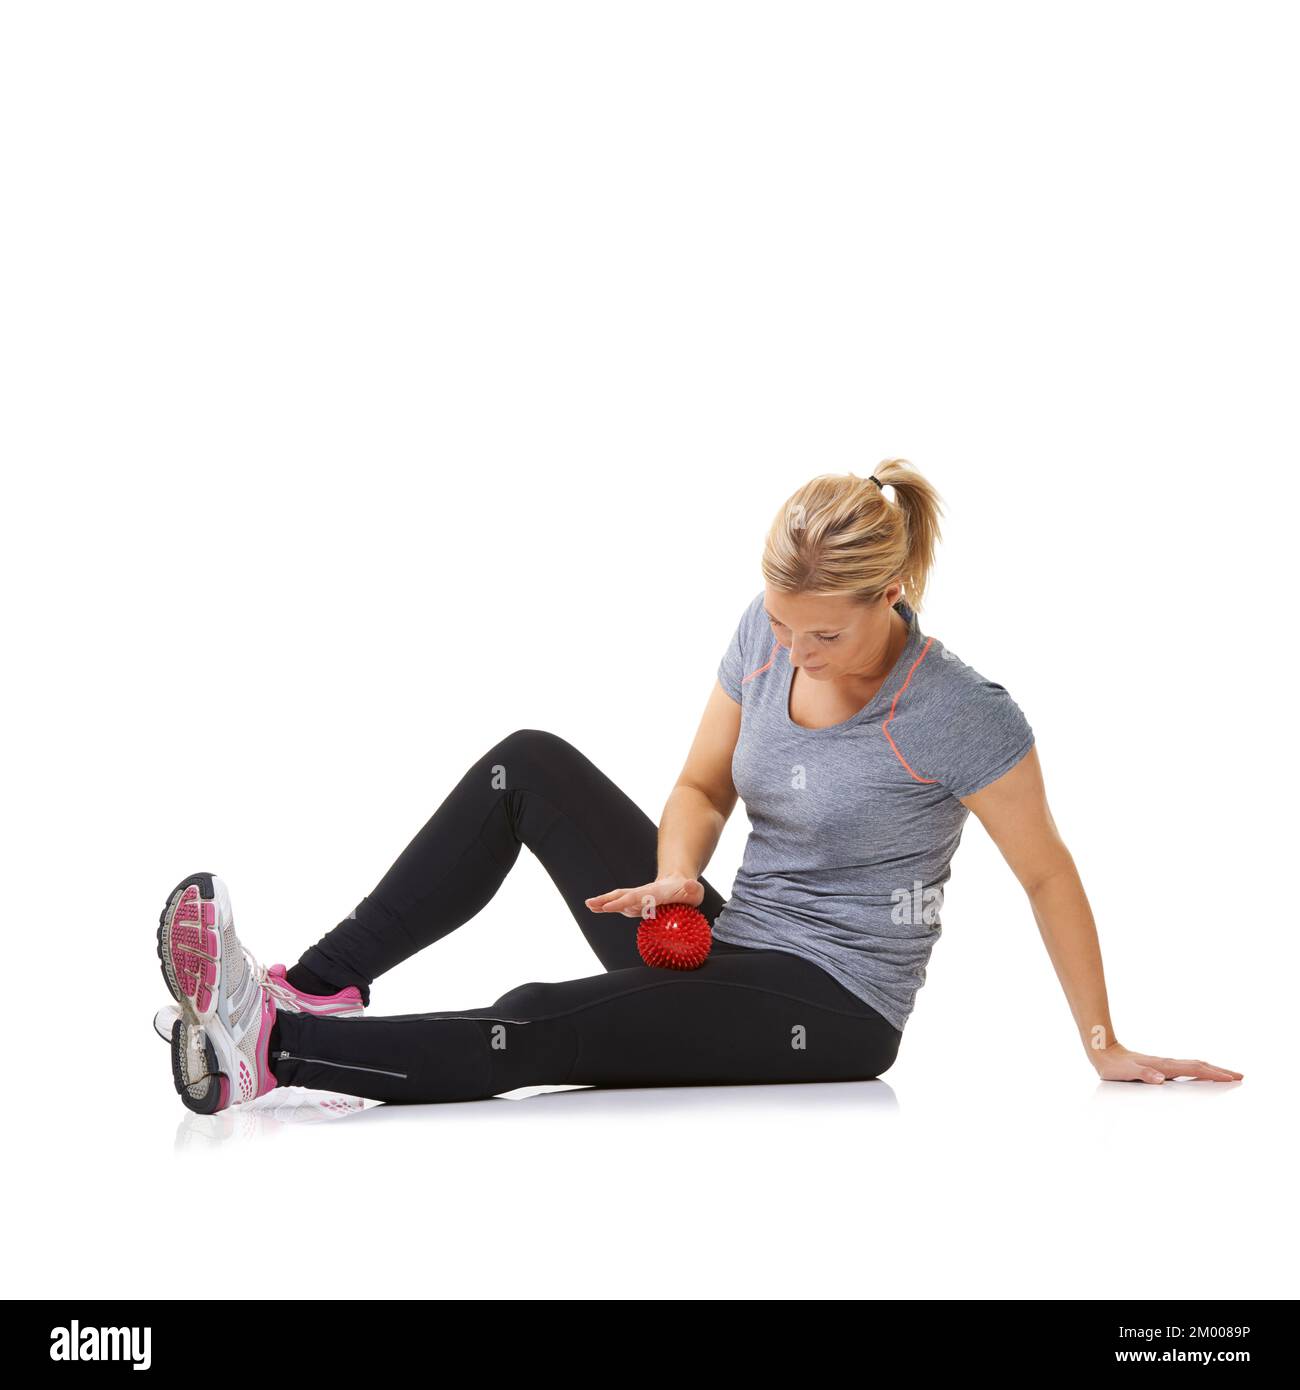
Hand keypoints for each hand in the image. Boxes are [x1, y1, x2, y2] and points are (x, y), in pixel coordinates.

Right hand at [585, 875, 705, 917]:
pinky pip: (623, 906)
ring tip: (589, 906)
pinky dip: (610, 907)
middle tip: (590, 904)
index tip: (609, 906)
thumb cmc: (689, 890)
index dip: (622, 903)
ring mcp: (639, 899)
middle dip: (606, 900)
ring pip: (619, 900)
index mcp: (655, 893)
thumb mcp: (695, 890)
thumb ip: (693, 889)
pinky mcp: (638, 904)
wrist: (680, 883)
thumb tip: (690, 886)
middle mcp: (643, 894)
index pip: (635, 898)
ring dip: (604, 903)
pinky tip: (600, 910)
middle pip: (622, 896)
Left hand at [1090, 1043, 1242, 1083]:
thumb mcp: (1127, 1073)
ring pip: (1194, 1066)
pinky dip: (1199, 1071)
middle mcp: (1167, 1064)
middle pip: (1199, 1065)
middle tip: (1239, 1076)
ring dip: (1212, 1070)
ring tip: (1227, 1075)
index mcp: (1164, 1066)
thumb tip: (1159, 1078)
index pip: (1194, 1069)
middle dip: (1220, 1071)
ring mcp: (1165, 1065)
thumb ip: (1143, 1074)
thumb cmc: (1114, 1066)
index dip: (1213, 1074)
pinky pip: (1186, 1069)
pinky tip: (1202, 1075)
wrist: (1103, 1052)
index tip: (1231, 1078)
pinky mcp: (1160, 1067)